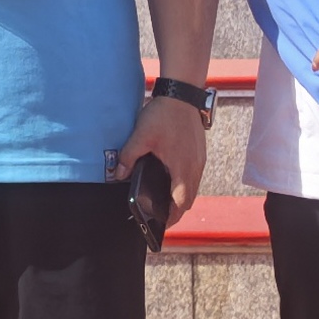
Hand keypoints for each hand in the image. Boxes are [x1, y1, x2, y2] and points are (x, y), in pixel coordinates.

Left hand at [113, 89, 206, 223]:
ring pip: (192, 188)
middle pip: (188, 200)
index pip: (180, 203)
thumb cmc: (164, 115)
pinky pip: (193, 176)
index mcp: (183, 169)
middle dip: (175, 210)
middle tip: (159, 215)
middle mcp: (195, 168)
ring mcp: (199, 160)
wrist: (182, 94)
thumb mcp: (141, 135)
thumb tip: (118, 175)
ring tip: (164, 200)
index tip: (161, 224)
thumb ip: (128, 156)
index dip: (171, 217)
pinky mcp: (199, 153)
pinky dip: (184, 184)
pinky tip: (171, 179)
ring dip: (180, 197)